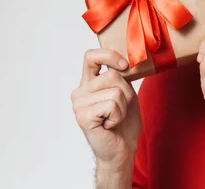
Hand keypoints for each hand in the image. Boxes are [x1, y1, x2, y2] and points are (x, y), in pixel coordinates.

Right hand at [71, 49, 141, 168]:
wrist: (122, 149)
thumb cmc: (124, 122)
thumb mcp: (126, 92)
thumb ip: (121, 76)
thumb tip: (124, 61)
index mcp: (88, 82)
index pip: (91, 56)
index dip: (109, 56)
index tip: (124, 66)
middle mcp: (80, 91)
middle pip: (112, 75)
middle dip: (126, 93)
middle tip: (119, 109)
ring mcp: (79, 104)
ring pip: (115, 91)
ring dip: (123, 107)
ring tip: (114, 118)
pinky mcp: (83, 116)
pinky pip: (112, 105)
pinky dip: (118, 116)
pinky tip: (109, 125)